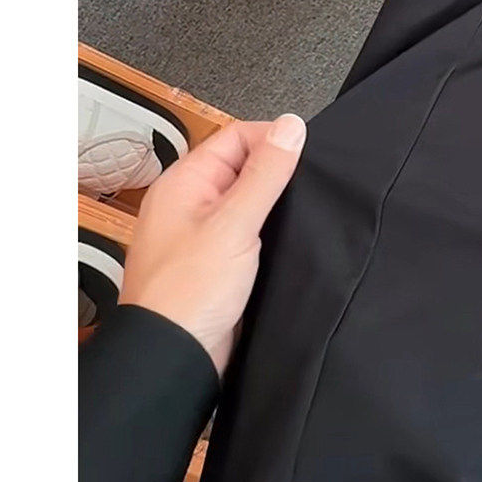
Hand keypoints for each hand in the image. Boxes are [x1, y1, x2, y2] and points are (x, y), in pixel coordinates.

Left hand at [120, 115, 306, 376]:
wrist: (175, 355)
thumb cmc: (187, 293)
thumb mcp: (235, 223)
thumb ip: (266, 173)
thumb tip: (290, 126)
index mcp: (184, 183)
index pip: (236, 137)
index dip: (273, 140)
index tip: (306, 156)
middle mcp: (189, 204)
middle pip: (243, 167)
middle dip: (277, 175)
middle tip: (304, 192)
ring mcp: (202, 234)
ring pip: (248, 202)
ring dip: (273, 207)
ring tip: (296, 217)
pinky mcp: (217, 262)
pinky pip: (247, 233)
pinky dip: (267, 233)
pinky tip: (285, 243)